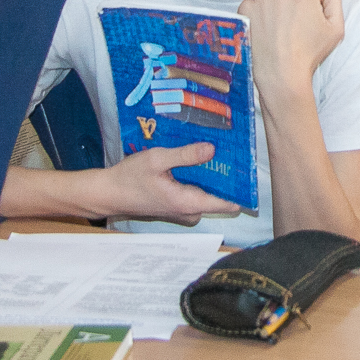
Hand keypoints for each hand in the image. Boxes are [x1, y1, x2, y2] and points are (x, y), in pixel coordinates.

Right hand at [101, 143, 240, 222]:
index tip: (251, 172)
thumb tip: (211, 150)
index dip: (240, 189)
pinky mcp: (176, 204)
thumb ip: (185, 155)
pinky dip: (199, 179)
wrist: (108, 193)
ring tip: (219, 152)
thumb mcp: (157, 160)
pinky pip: (196, 192)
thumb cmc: (129, 177)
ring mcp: (182, 209)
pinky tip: (197, 161)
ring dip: (212, 177)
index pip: (225, 203)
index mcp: (187, 202)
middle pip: (218, 196)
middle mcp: (188, 210)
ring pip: (207, 193)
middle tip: (234, 153)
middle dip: (227, 178)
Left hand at [239, 0, 344, 99]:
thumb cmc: (309, 54)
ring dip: (276, 6)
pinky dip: (259, 14)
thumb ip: (334, 0)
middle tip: (296, 22)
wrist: (280, 75)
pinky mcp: (245, 8)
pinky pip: (255, 4)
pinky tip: (265, 31)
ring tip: (279, 31)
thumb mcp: (336, 29)